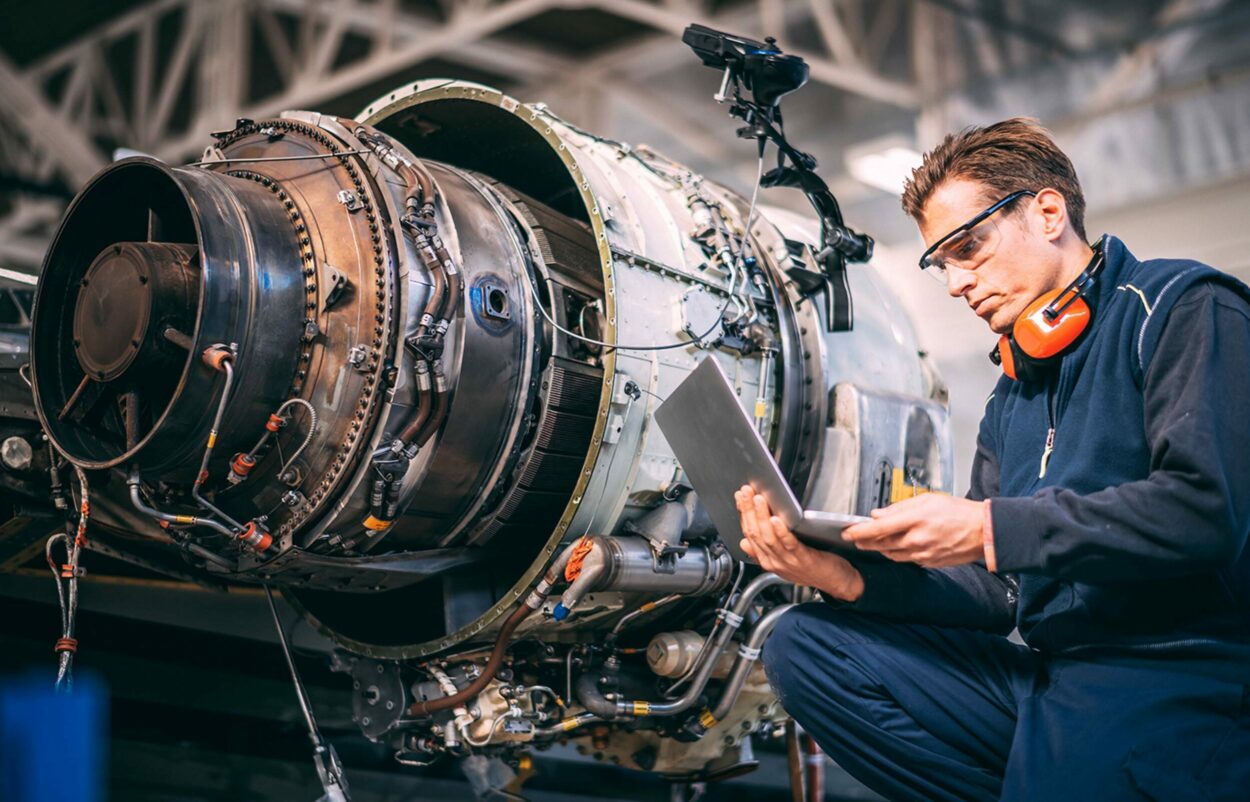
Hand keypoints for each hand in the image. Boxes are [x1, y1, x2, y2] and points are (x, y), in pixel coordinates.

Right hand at [735, 485, 863, 601]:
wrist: (836, 583)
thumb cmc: (812, 569)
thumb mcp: (782, 562)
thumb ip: (762, 552)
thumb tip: (744, 542)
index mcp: (767, 560)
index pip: (749, 534)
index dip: (744, 514)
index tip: (740, 497)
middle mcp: (775, 561)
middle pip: (755, 534)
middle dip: (748, 510)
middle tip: (746, 492)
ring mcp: (788, 561)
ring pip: (768, 538)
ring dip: (761, 516)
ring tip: (758, 500)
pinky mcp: (804, 559)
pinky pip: (789, 545)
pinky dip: (781, 532)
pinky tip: (776, 520)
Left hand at [842, 494, 987, 567]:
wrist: (983, 531)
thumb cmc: (958, 512)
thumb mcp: (927, 500)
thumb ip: (899, 508)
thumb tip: (878, 514)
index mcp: (915, 520)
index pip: (878, 528)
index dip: (859, 531)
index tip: (848, 531)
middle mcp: (916, 539)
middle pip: (881, 544)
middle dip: (865, 541)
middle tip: (856, 538)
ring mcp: (922, 554)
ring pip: (891, 554)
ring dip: (880, 548)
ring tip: (874, 541)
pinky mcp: (928, 562)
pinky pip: (906, 559)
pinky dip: (897, 553)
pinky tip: (896, 546)